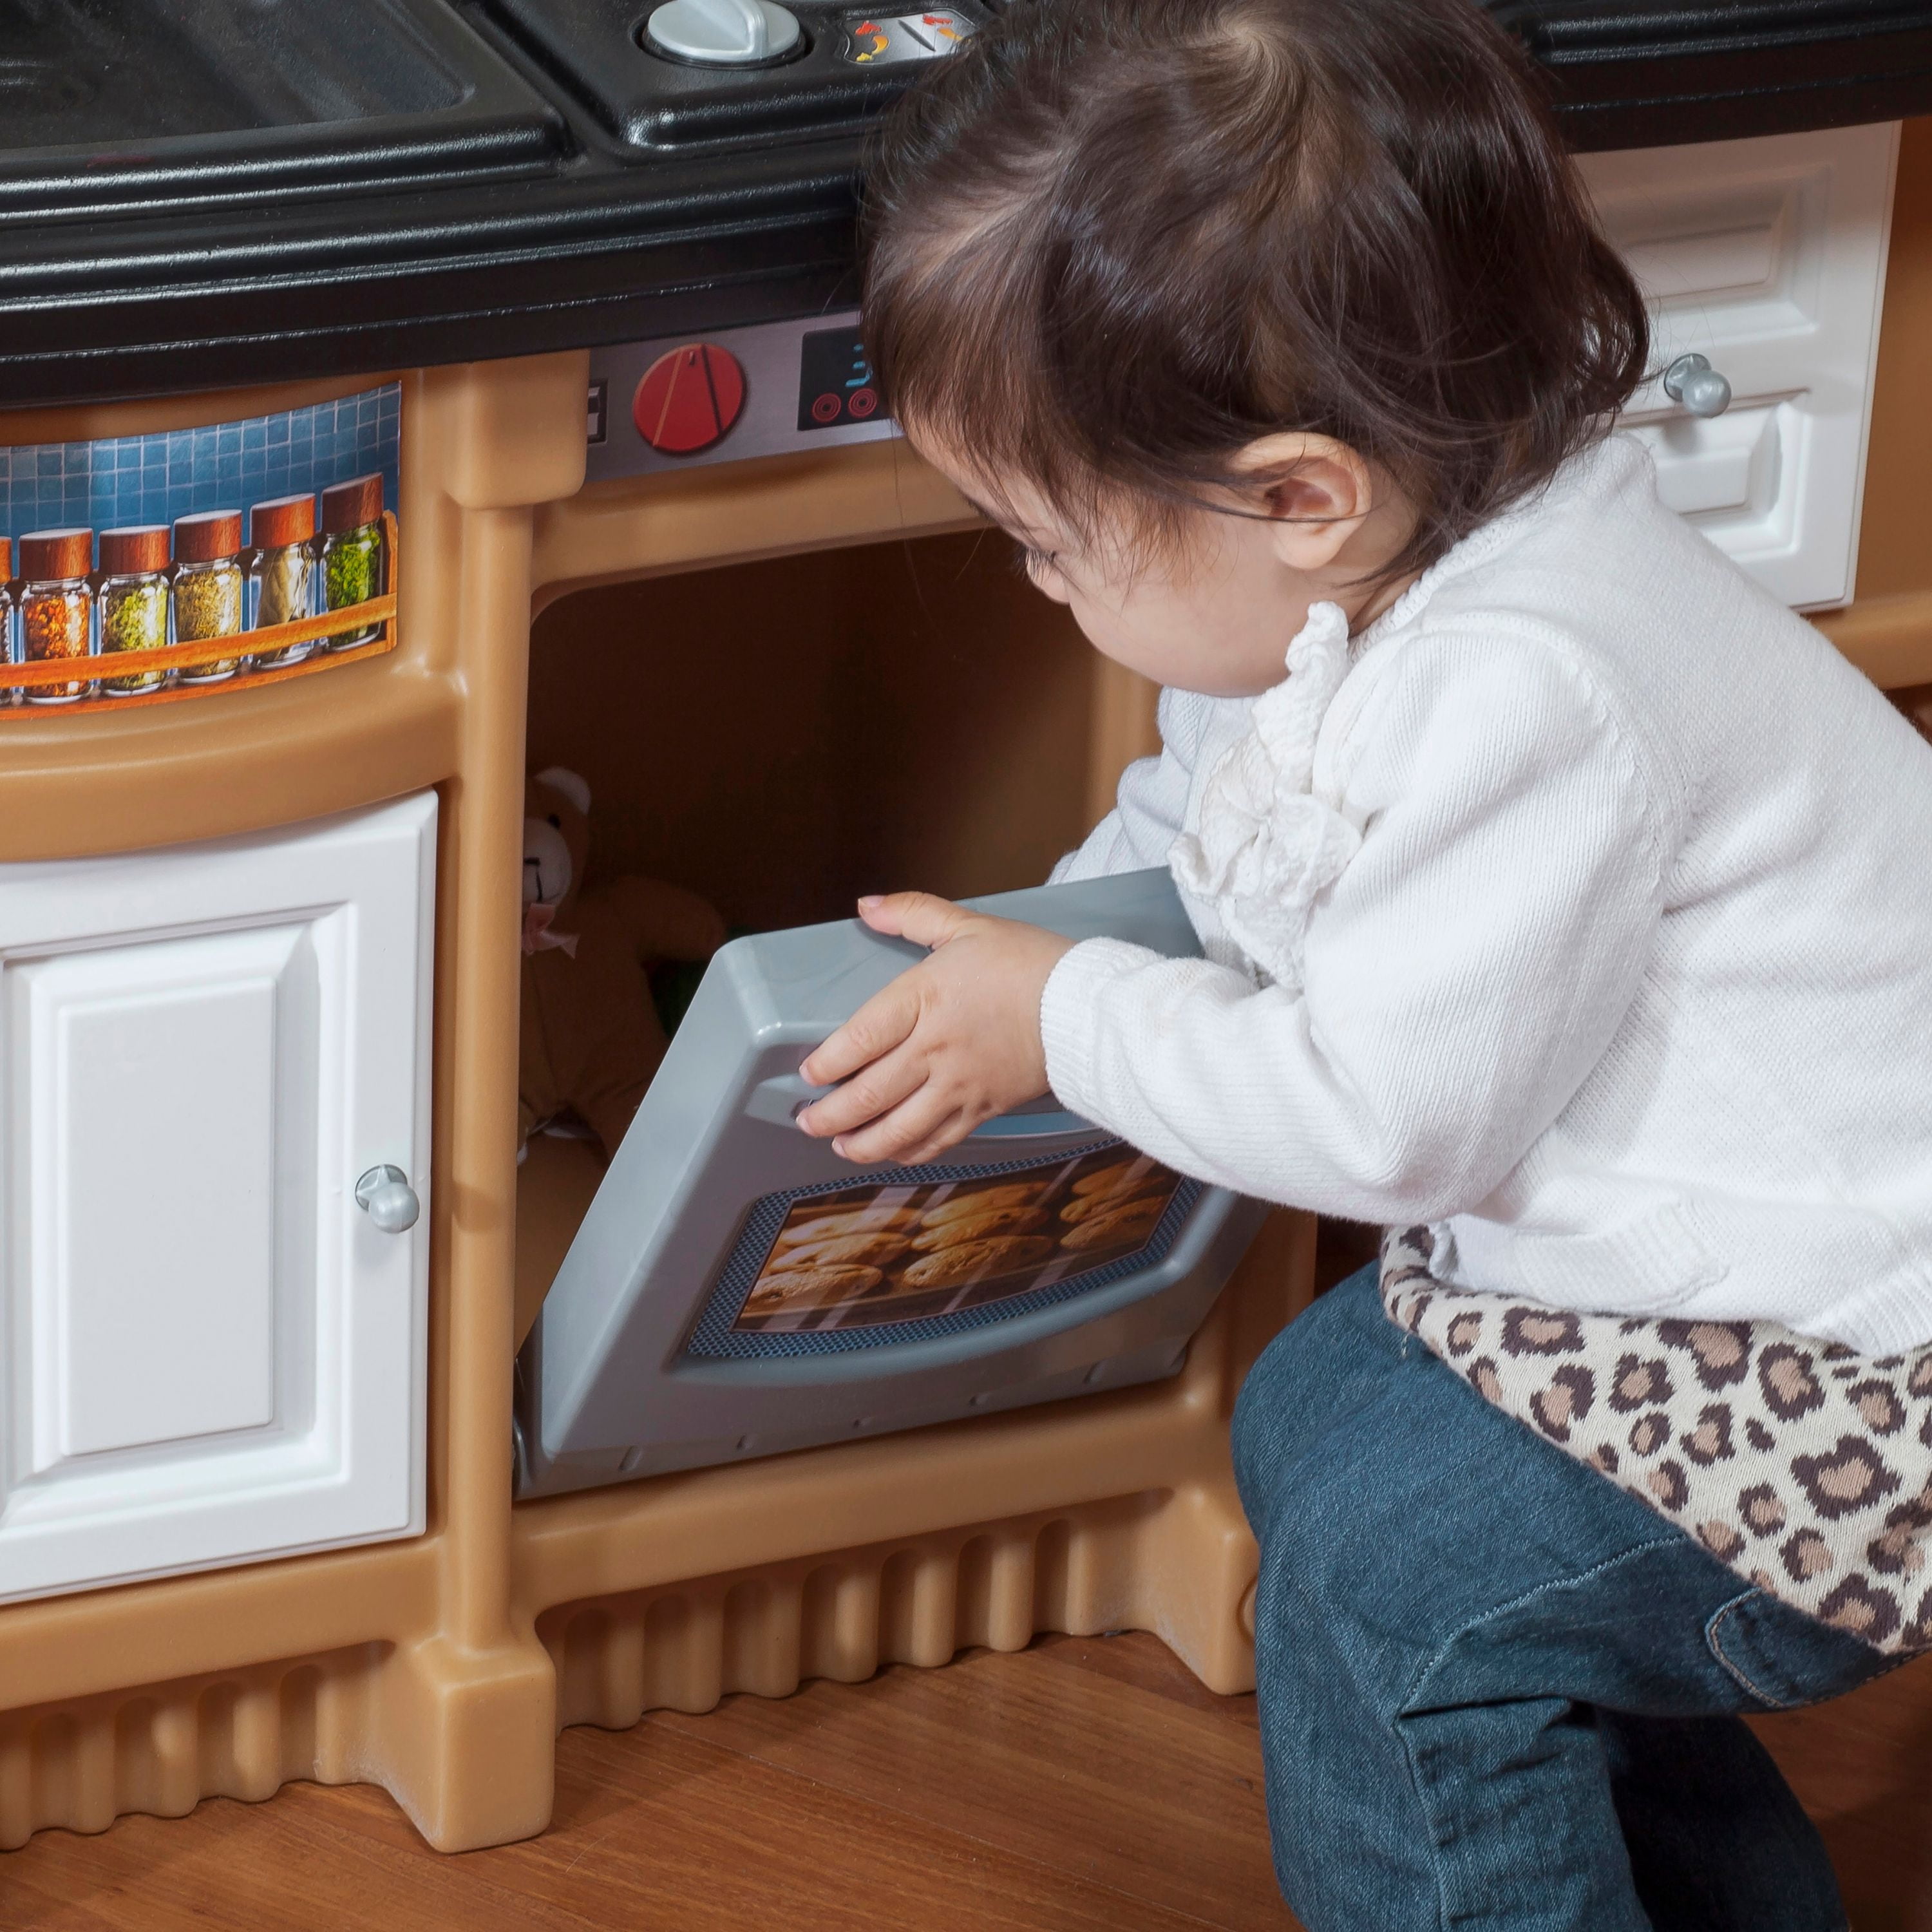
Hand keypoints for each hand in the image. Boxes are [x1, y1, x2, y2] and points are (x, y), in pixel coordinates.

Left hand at [796, 892, 1074, 1164]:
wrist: (1087, 1006)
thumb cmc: (1031, 962)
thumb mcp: (969, 926)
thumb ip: (912, 913)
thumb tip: (867, 905)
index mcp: (924, 999)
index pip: (858, 1039)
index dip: (825, 1062)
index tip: (808, 1073)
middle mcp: (935, 1049)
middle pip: (868, 1093)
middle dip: (830, 1114)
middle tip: (808, 1120)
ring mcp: (959, 1084)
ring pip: (898, 1128)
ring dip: (862, 1143)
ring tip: (839, 1146)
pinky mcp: (984, 1108)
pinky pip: (938, 1140)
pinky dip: (910, 1152)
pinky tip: (894, 1154)